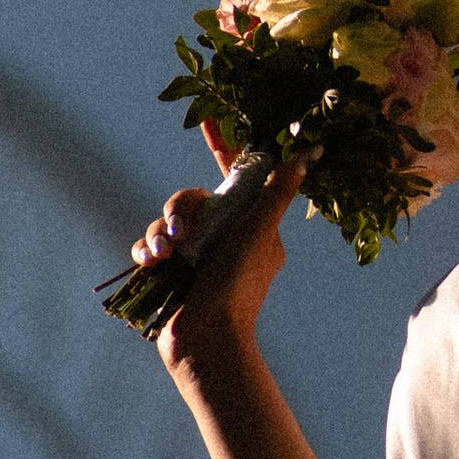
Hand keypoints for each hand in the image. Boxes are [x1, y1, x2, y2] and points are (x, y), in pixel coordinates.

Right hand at [131, 137, 299, 371]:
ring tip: (164, 255)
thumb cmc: (240, 284)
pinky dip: (148, 251)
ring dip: (161, 233)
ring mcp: (195, 254)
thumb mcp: (261, 230)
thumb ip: (279, 190)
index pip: (234, 175)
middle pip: (192, 197)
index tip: (204, 119)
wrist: (206, 339)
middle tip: (181, 232)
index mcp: (248, 223)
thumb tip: (311, 152)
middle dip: (181, 209)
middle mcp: (222, 235)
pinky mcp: (170, 271)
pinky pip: (150, 245)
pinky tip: (151, 263)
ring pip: (168, 220)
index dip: (220, 145)